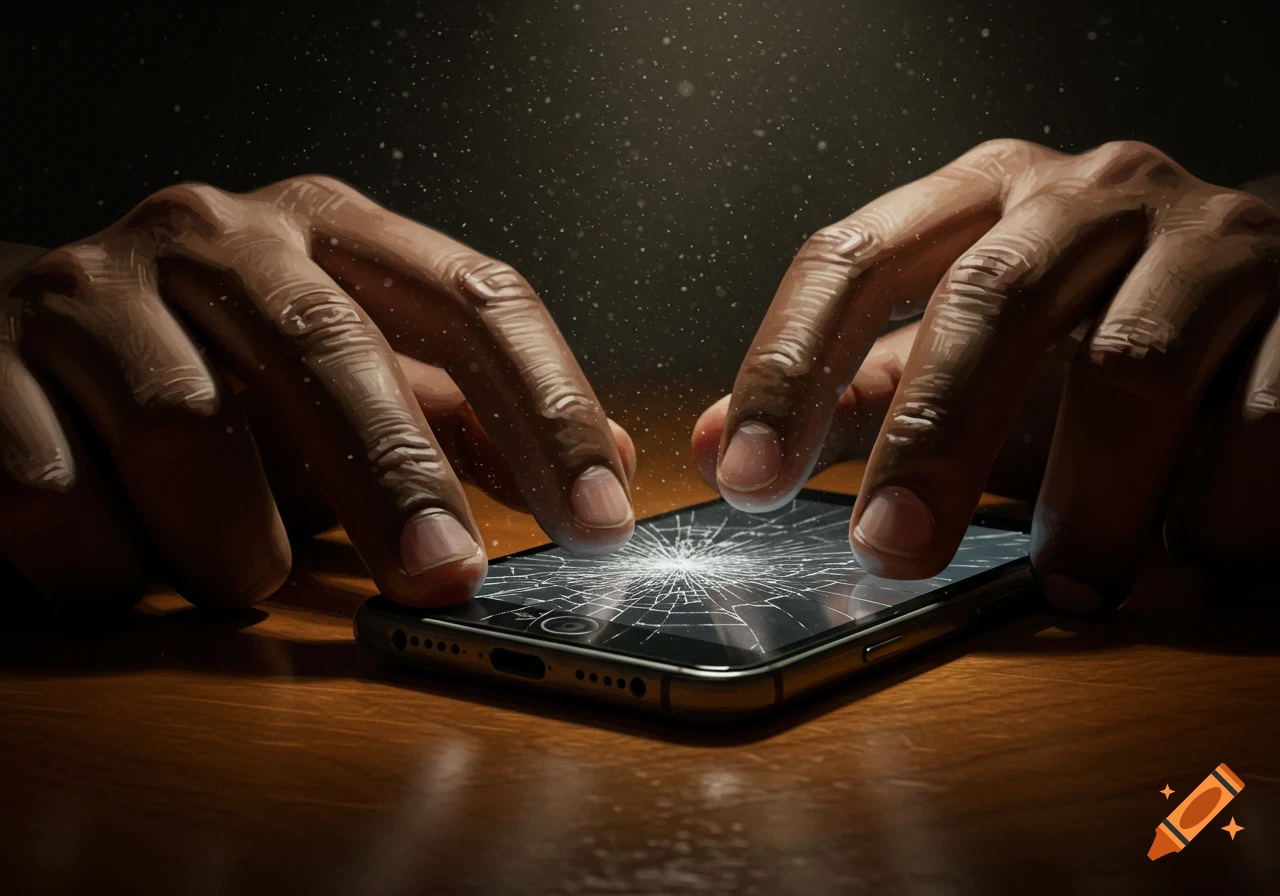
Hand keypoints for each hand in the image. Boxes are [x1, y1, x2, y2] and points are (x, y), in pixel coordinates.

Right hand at [0, 177, 634, 610]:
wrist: (21, 341)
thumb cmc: (216, 364)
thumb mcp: (351, 374)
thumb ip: (465, 411)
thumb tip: (609, 457)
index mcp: (329, 229)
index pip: (474, 297)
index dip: (549, 408)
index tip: (600, 515)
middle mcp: (215, 237)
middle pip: (334, 352)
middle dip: (398, 485)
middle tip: (446, 583)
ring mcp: (92, 290)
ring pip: (189, 431)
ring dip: (231, 542)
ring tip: (236, 572)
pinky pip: (61, 494)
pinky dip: (110, 562)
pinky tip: (124, 561)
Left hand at [694, 139, 1279, 610]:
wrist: (1266, 286)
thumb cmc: (1086, 323)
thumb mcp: (960, 343)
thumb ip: (850, 387)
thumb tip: (710, 441)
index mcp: (980, 198)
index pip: (851, 257)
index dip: (787, 367)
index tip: (742, 476)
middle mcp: (1089, 198)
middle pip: (989, 302)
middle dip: (933, 441)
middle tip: (889, 552)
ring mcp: (1209, 244)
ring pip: (1131, 373)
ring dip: (1087, 505)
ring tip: (1065, 584)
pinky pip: (1262, 419)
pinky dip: (1215, 511)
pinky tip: (1183, 560)